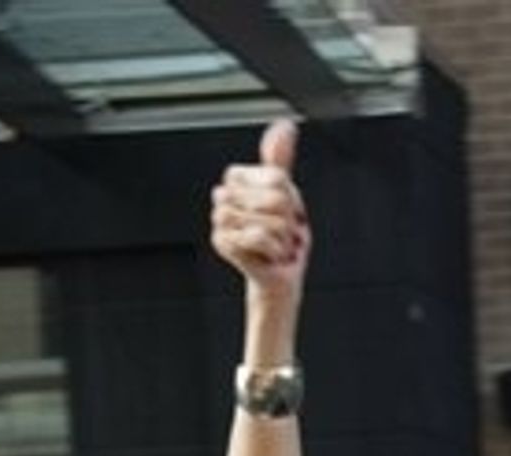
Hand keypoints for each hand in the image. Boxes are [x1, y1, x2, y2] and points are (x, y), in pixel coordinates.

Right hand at [210, 119, 310, 300]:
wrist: (279, 275)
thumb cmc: (283, 237)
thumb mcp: (286, 194)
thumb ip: (280, 160)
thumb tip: (285, 125)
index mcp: (237, 179)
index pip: (277, 179)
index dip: (290, 199)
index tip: (286, 212)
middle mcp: (224, 195)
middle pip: (275, 199)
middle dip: (288, 221)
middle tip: (282, 234)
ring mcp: (220, 218)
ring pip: (268, 220)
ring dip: (282, 239)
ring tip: (276, 245)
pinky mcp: (221, 242)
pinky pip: (259, 238)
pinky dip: (273, 250)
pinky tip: (268, 256)